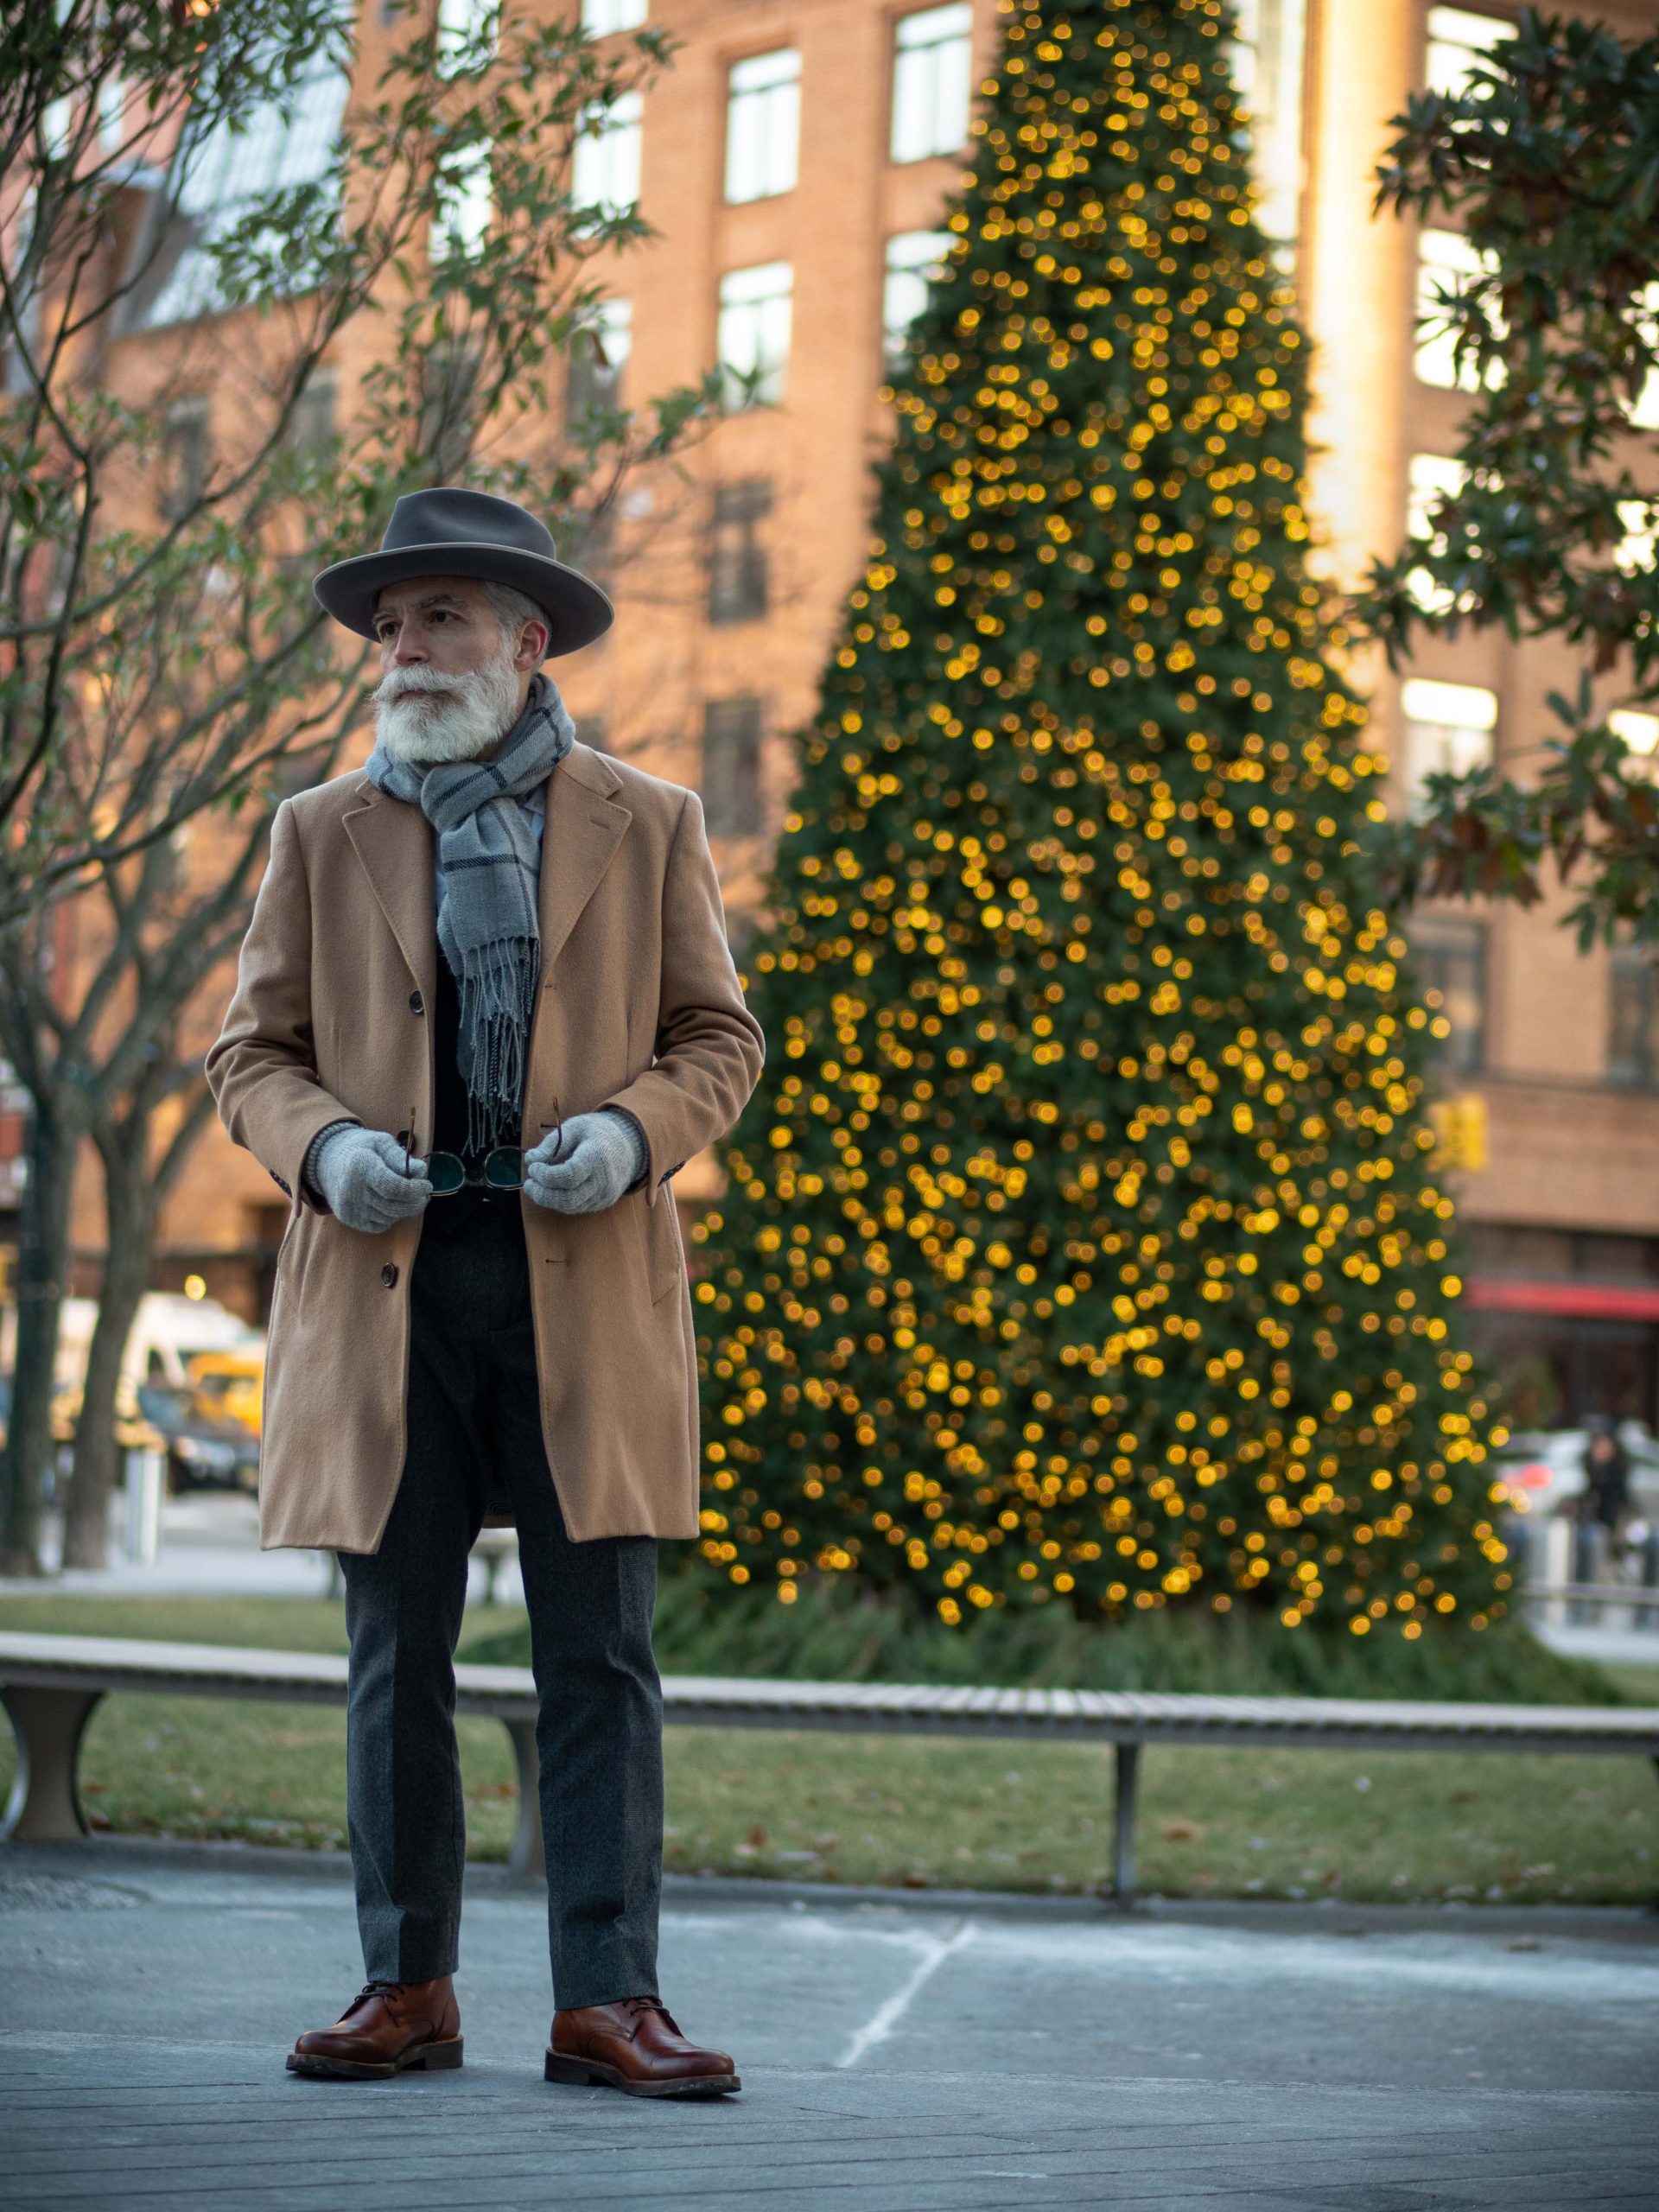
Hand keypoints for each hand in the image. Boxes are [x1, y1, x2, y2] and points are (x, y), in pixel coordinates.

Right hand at [311, 1126, 430, 1233]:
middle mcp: (352, 1190)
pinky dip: (390, 1217)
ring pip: (389, 1217)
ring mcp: (349, 1207)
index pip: (394, 1187)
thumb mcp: (380, 1142)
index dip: (415, 1189)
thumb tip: (421, 1171)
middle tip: (425, 1195)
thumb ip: (401, 1157)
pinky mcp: (348, 1219)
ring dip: (404, 1209)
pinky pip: (379, 1225)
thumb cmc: (360, 1148)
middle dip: (415, 1202)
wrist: (327, 1161)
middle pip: (394, 1206)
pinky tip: (390, 1203)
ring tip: (407, 1196)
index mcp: (360, 1166)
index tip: (427, 1185)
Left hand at [524, 1109, 645, 1214]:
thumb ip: (552, 1143)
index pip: (568, 1176)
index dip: (546, 1176)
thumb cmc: (598, 1132)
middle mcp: (604, 1180)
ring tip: (535, 1187)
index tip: (533, 1168)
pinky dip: (560, 1202)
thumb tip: (531, 1159)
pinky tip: (551, 1190)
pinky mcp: (605, 1202)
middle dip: (542, 1194)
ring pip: (571, 1206)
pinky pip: (578, 1207)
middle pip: (568, 1198)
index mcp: (597, 1156)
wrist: (630, 1144)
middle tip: (528, 1183)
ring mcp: (605, 1194)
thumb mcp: (575, 1127)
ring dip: (548, 1200)